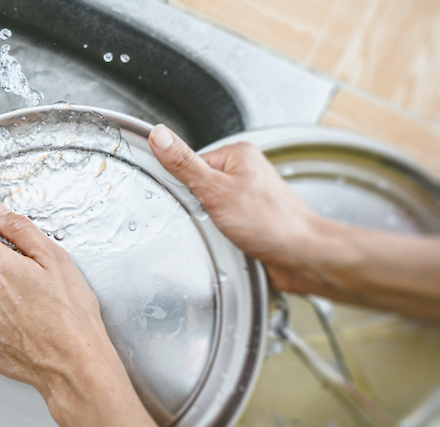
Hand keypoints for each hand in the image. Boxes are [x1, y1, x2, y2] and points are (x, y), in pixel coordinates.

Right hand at [149, 124, 323, 293]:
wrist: (301, 255)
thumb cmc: (270, 223)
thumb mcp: (215, 190)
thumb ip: (184, 164)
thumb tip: (160, 136)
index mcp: (237, 154)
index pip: (190, 164)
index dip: (186, 187)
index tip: (193, 200)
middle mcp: (246, 171)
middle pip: (198, 186)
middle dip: (198, 208)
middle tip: (213, 218)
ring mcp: (249, 194)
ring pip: (209, 207)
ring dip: (210, 224)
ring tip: (226, 231)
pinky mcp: (251, 216)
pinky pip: (222, 223)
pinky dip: (222, 234)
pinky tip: (232, 240)